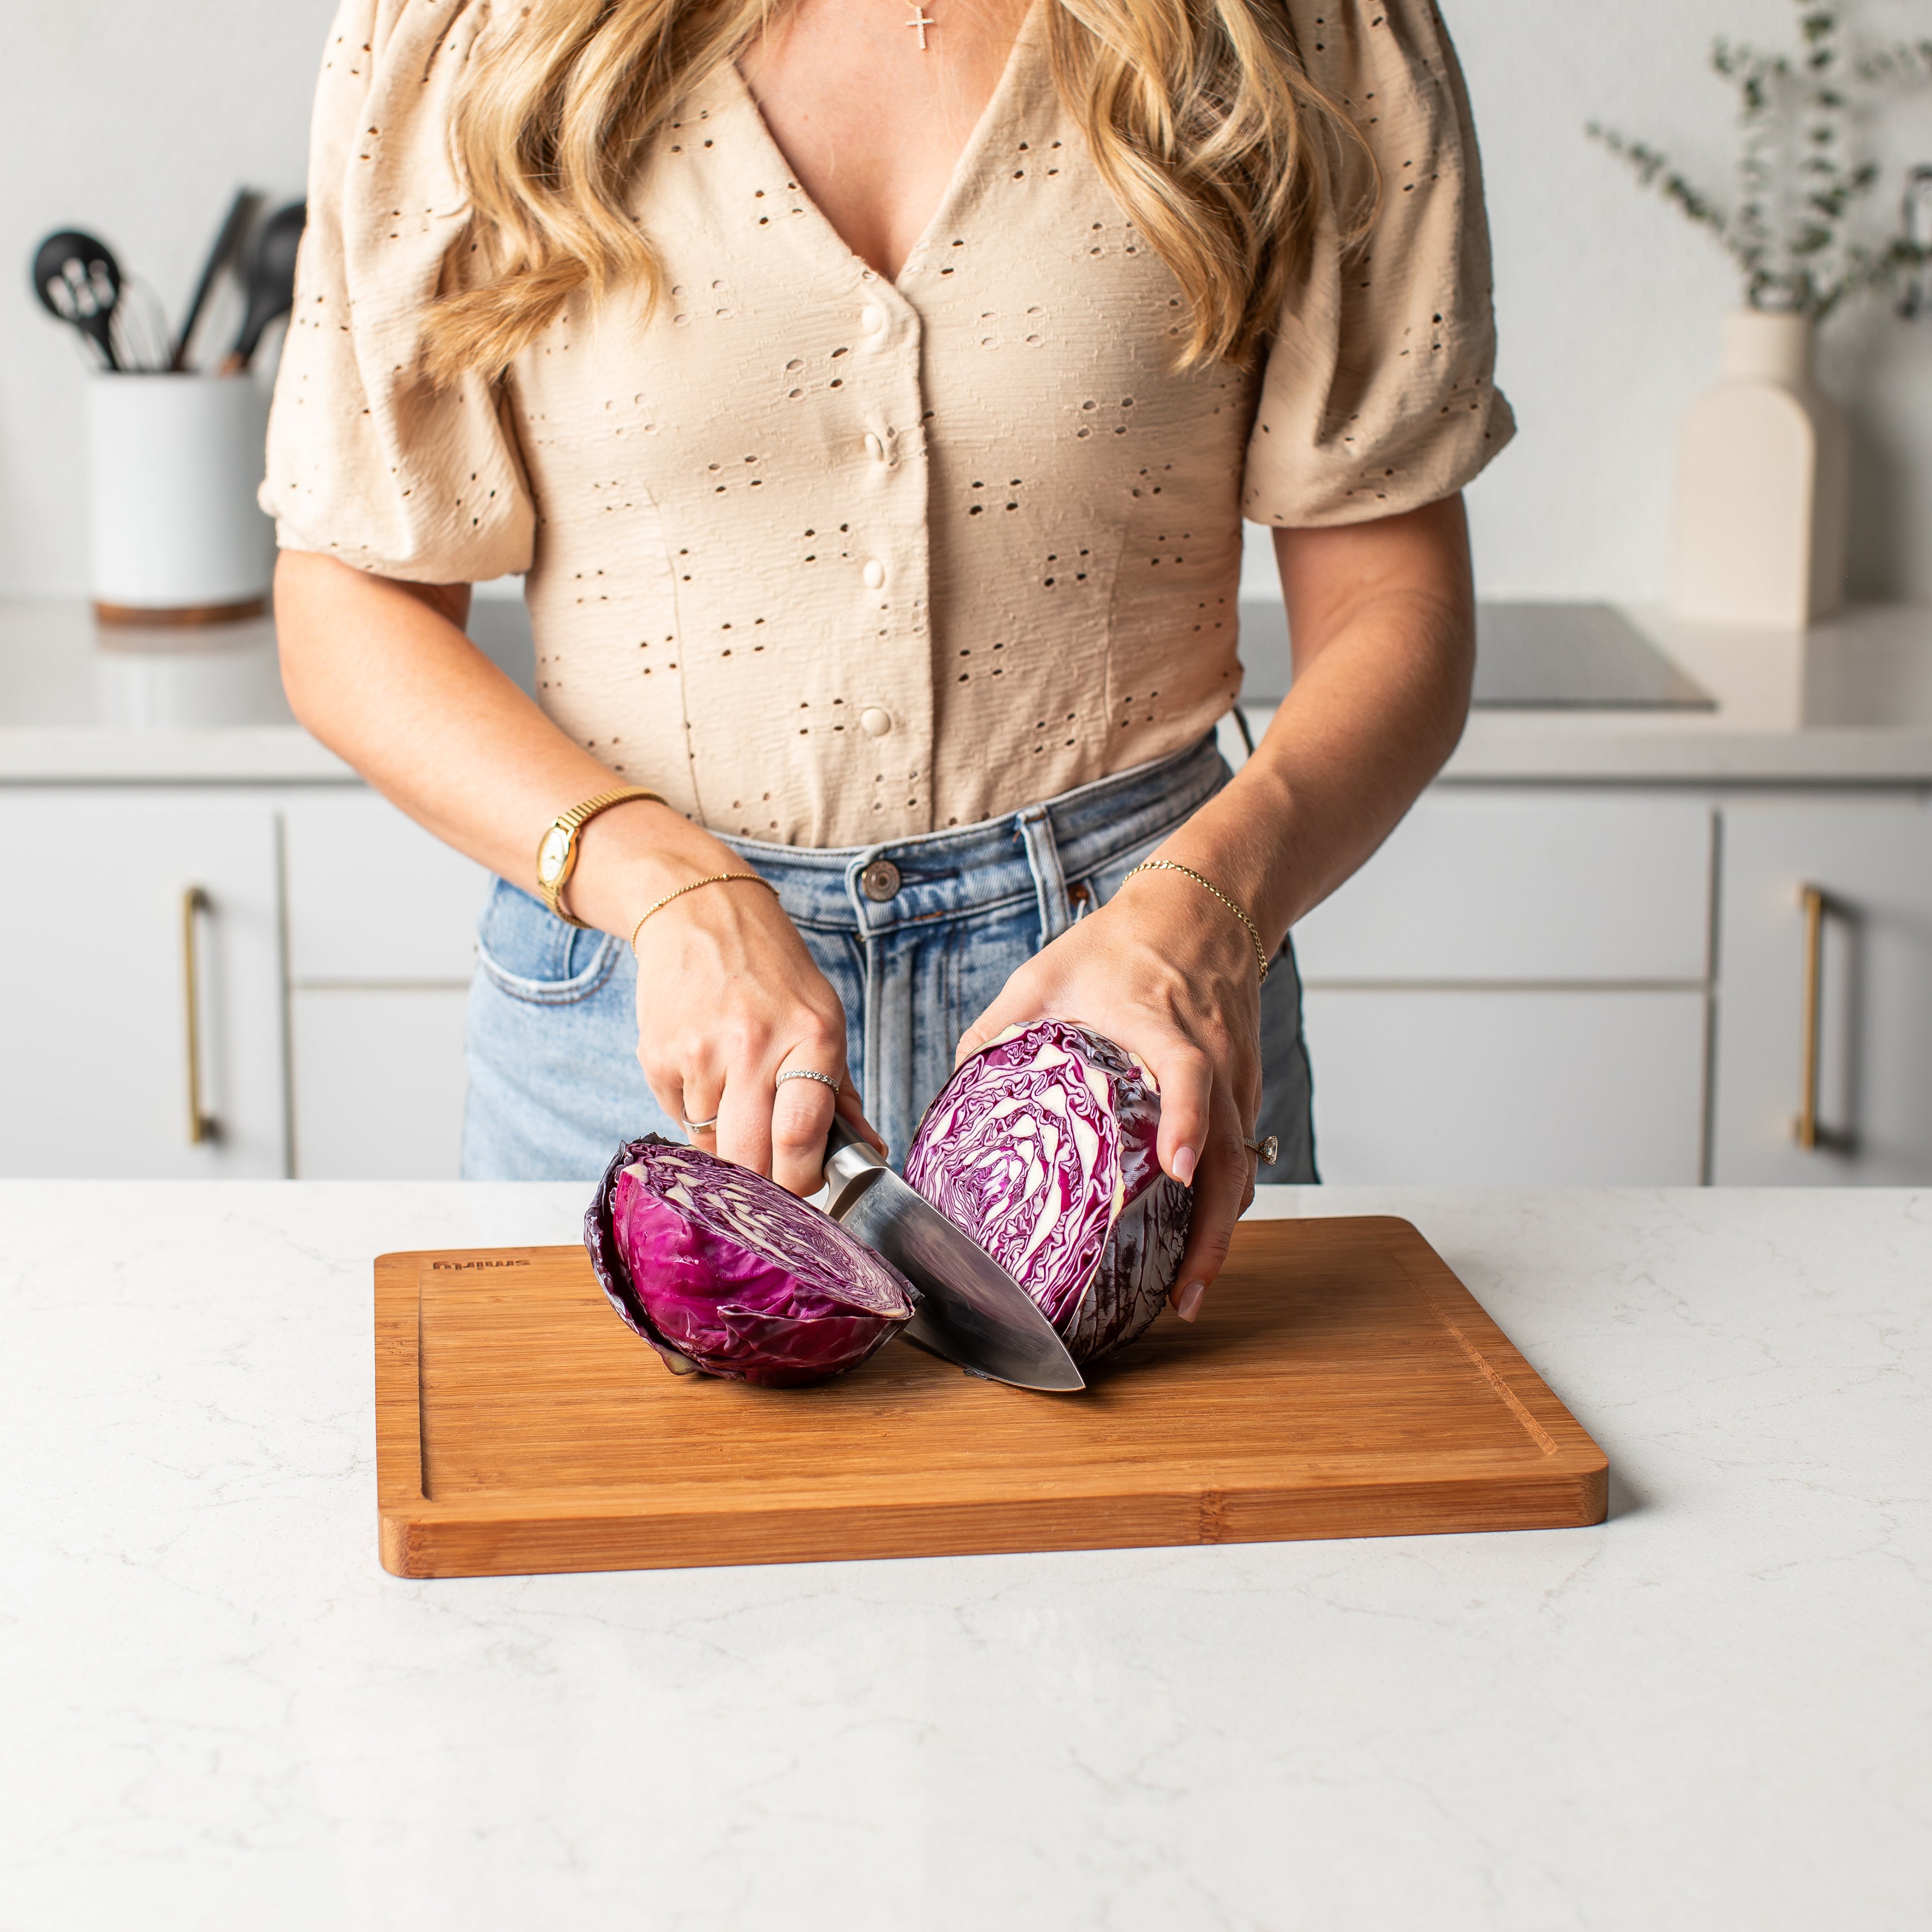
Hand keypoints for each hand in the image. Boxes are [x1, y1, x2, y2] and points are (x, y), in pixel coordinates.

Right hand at [625, 866, 882, 1195]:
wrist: (698, 912)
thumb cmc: (770, 970)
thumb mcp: (822, 1016)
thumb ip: (842, 1091)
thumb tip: (869, 1152)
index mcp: (811, 1035)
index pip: (802, 1137)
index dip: (803, 1181)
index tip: (806, 1187)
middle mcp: (753, 1045)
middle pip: (751, 1159)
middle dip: (763, 1183)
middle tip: (771, 1174)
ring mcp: (700, 1053)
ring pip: (713, 1148)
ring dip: (728, 1146)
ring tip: (738, 1104)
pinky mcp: (657, 1058)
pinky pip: (679, 1121)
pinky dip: (695, 1116)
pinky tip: (707, 1078)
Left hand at [954, 864, 1264, 1321]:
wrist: (1202, 909)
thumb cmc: (1120, 942)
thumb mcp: (1045, 973)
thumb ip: (997, 1027)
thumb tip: (952, 1086)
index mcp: (1162, 1025)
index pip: (1187, 1075)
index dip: (1184, 1122)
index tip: (1173, 1171)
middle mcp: (1212, 1058)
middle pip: (1228, 1152)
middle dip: (1212, 1229)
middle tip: (1184, 1292)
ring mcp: (1236, 1078)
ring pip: (1240, 1166)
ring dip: (1220, 1231)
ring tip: (1187, 1289)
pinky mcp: (1244, 1089)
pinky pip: (1240, 1155)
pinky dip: (1221, 1201)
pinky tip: (1194, 1242)